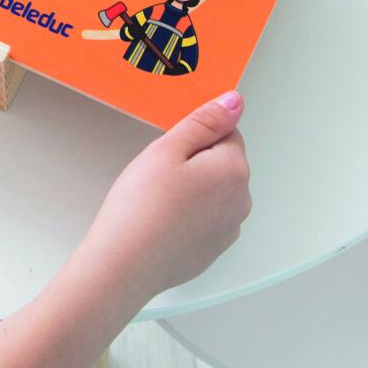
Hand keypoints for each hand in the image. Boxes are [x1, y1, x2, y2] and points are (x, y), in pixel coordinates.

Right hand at [81, 92, 250, 300]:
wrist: (125, 265)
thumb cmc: (141, 205)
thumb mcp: (166, 149)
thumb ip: (204, 121)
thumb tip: (235, 101)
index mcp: (234, 170)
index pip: (226, 133)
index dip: (194, 138)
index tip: (167, 152)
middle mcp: (242, 200)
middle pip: (222, 164)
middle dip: (194, 163)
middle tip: (157, 177)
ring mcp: (229, 229)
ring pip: (213, 193)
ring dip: (192, 190)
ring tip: (156, 202)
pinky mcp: (213, 250)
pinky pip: (205, 220)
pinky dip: (187, 217)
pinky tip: (160, 224)